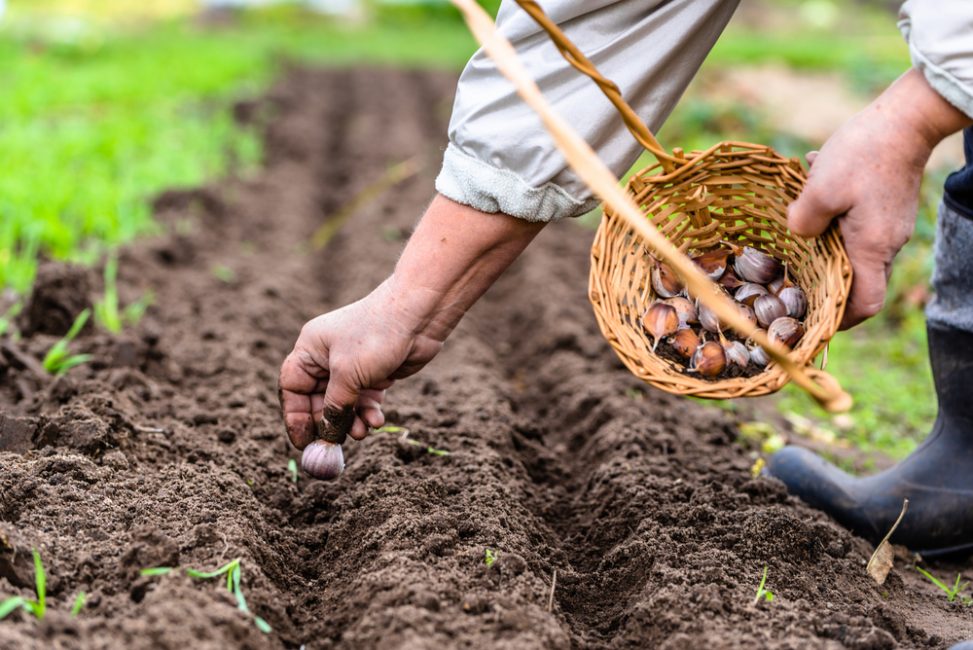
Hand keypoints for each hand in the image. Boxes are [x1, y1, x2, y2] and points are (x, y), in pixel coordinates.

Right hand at [278, 278, 443, 446]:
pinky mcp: (374, 374)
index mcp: (310, 349)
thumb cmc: (376, 336)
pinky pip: (364, 401)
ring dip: (351, 422)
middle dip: (328, 423)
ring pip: (344, 405)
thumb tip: (326, 435)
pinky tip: (376, 421)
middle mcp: (327, 358)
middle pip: (318, 401)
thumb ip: (335, 407)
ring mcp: (352, 366)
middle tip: (335, 445)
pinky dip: (368, 413)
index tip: (303, 442)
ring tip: (362, 432)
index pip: (292, 388)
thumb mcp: (348, 375)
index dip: (295, 416)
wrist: (419, 316)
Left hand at [787, 69, 971, 328]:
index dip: (841, 319)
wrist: (906, 117)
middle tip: (791, 275)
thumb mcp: (820, 189)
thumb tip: (797, 234)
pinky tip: (815, 181)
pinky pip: (856, 222)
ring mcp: (889, 225)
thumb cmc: (864, 154)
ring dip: (823, 236)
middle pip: (856, 280)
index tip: (815, 318)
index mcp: (871, 248)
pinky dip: (833, 212)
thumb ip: (802, 221)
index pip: (865, 304)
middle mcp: (887, 243)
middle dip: (823, 279)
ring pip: (851, 246)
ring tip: (800, 212)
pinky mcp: (886, 206)